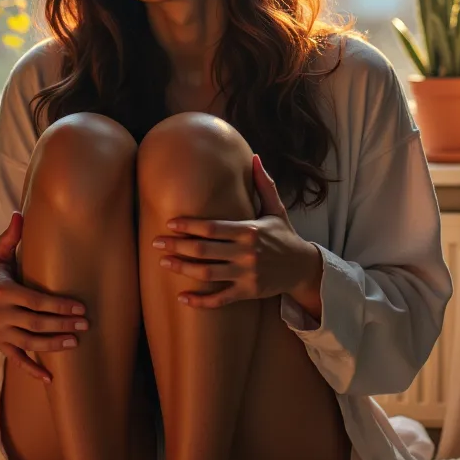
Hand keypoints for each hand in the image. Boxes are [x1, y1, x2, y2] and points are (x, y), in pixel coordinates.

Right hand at [0, 211, 88, 383]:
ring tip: (75, 343)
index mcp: (2, 291)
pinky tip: (51, 378)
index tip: (79, 307)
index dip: (57, 305)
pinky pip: (17, 360)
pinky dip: (33, 370)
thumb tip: (20, 213)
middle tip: (86, 325)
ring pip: (29, 342)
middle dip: (62, 324)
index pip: (34, 300)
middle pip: (35, 322)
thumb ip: (10, 237)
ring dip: (53, 345)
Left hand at [150, 154, 314, 308]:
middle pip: (205, 250)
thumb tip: (256, 157)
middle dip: (177, 246)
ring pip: (208, 274)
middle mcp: (247, 252)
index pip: (213, 227)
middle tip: (156, 243)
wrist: (303, 267)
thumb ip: (264, 184)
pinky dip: (201, 301)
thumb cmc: (284, 235)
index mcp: (250, 230)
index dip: (189, 225)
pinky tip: (183, 298)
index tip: (170, 223)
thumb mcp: (276, 209)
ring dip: (183, 269)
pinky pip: (221, 299)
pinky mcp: (248, 292)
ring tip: (164, 263)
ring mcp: (247, 274)